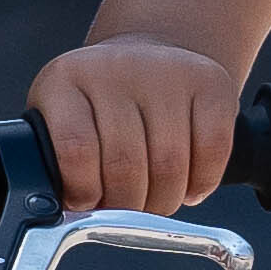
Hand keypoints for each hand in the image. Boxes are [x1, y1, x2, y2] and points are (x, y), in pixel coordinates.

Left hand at [32, 35, 238, 216]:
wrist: (146, 57)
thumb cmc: (99, 106)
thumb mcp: (58, 121)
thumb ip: (57, 162)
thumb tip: (68, 212)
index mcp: (66, 81)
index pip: (75, 148)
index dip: (84, 190)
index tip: (88, 203)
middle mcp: (115, 68)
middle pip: (125, 163)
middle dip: (127, 206)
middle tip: (127, 211)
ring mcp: (166, 71)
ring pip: (169, 164)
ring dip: (164, 200)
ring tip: (156, 200)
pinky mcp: (210, 81)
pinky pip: (213, 149)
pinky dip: (203, 182)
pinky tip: (189, 186)